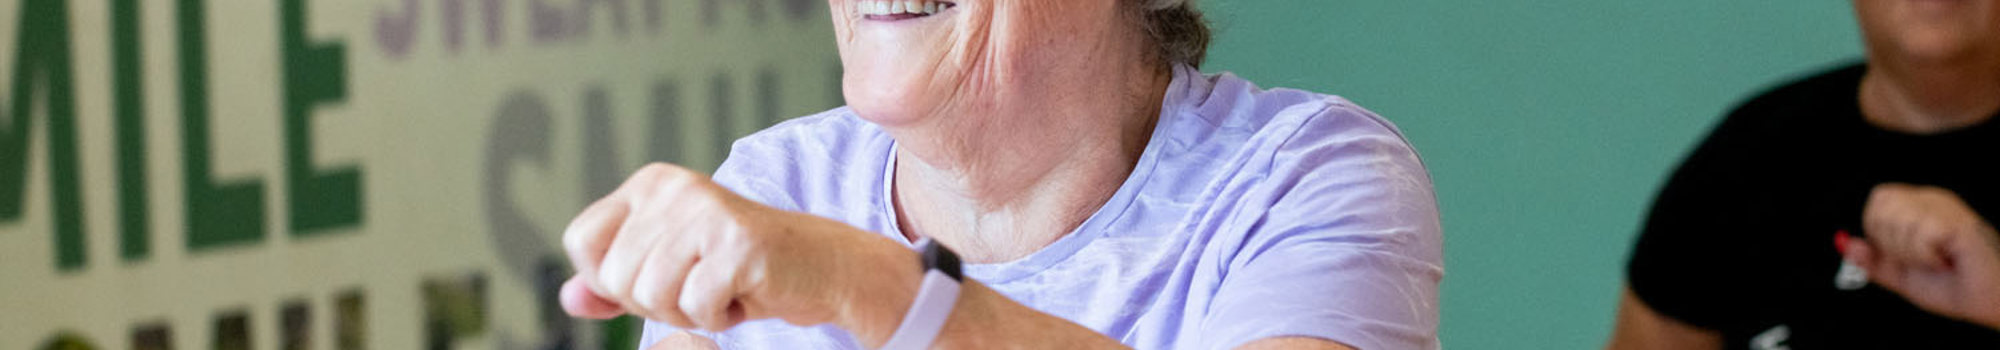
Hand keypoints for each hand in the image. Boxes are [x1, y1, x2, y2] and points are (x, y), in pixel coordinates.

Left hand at [557, 163, 923, 340]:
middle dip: (655, 301)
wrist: (821, 266)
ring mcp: (708, 213)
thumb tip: (571, 298)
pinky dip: (719, 315)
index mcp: (651, 184)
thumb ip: (615, 282)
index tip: (657, 275)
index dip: (609, 278)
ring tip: (721, 287)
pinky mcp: (738, 244)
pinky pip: (695, 305)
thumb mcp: (669, 268)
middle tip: (699, 285)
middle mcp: (675, 188)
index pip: (582, 241)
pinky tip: (743, 294)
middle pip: (615, 277)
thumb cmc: (742, 267)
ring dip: (688, 310)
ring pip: (651, 294)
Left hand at [1841, 183, 1999, 329]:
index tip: (1906, 255)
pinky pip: (1919, 235)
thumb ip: (1872, 260)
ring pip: (1897, 221)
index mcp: (1919, 206)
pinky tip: (1947, 262)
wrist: (1989, 304)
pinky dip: (1926, 257)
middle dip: (1891, 244)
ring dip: (1910, 254)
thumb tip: (1844, 243)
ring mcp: (1948, 208)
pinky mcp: (1959, 222)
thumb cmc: (1952, 287)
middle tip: (1922, 260)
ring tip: (1937, 262)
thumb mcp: (1901, 276)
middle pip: (1881, 207)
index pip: (1879, 201)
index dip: (1880, 233)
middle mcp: (1933, 199)